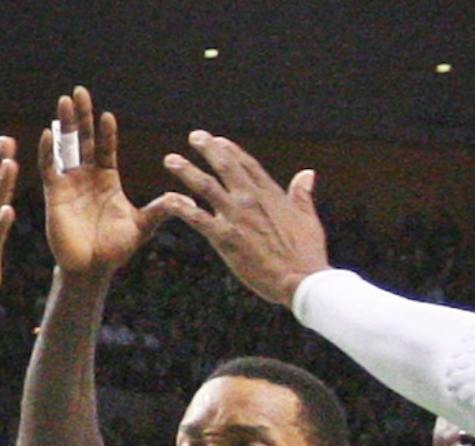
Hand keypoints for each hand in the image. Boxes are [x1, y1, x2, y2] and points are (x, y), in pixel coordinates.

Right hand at [38, 87, 172, 277]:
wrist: (91, 270)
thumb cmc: (115, 250)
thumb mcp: (142, 227)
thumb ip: (160, 210)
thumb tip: (185, 199)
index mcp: (107, 179)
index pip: (106, 148)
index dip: (106, 132)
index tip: (108, 115)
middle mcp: (87, 176)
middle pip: (84, 139)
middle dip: (82, 116)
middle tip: (79, 91)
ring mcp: (69, 183)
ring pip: (66, 147)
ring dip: (64, 124)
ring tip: (64, 101)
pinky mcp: (54, 194)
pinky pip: (49, 168)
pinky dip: (48, 151)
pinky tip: (48, 133)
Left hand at [161, 132, 329, 305]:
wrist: (300, 280)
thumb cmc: (307, 255)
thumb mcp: (308, 219)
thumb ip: (302, 195)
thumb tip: (307, 174)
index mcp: (271, 195)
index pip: (248, 165)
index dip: (232, 150)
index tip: (219, 140)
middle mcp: (251, 199)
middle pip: (225, 165)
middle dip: (208, 148)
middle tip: (194, 137)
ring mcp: (237, 216)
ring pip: (206, 186)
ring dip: (186, 171)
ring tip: (170, 160)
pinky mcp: (225, 237)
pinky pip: (197, 219)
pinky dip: (181, 207)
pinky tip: (167, 198)